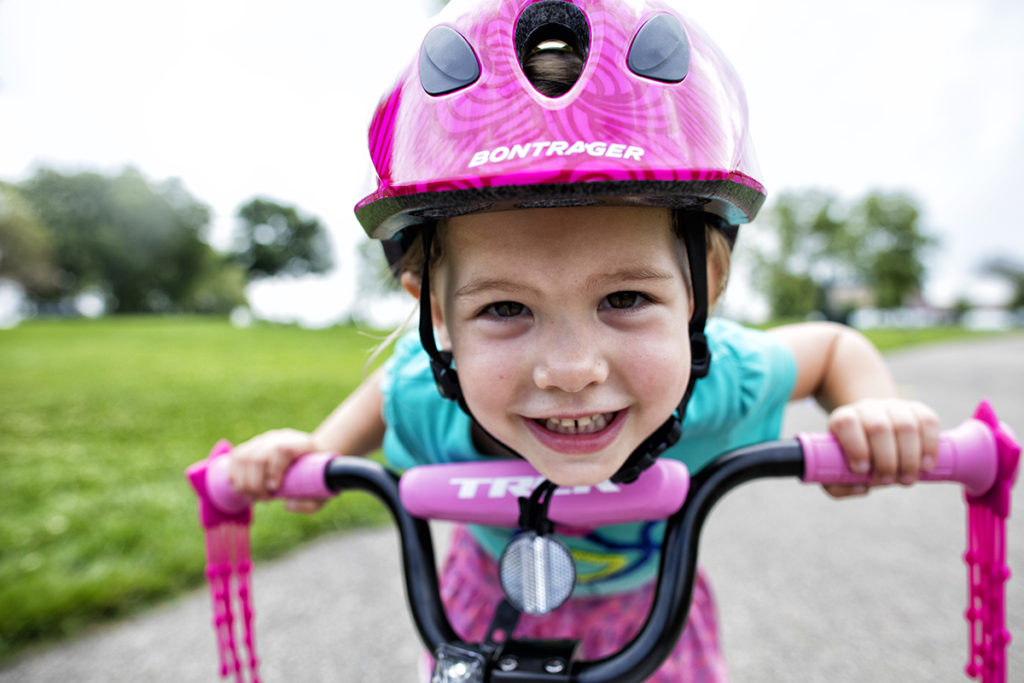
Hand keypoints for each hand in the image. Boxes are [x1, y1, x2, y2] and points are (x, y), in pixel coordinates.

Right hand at [228, 428, 324, 512]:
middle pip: (257, 457)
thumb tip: (288, 505)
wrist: (312, 457)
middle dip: (257, 484)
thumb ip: (310, 503)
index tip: (275, 489)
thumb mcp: (323, 492)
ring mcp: (263, 440)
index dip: (274, 470)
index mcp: (301, 444)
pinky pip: (234, 459)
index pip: (280, 450)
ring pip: (242, 458)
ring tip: (256, 497)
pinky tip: (246, 490)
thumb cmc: (318, 477)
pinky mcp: (250, 446)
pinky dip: (235, 478)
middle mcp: (279, 438)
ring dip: (245, 484)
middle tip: (266, 499)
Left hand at [825, 398, 940, 497]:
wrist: (874, 436)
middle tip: (889, 482)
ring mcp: (894, 407)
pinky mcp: (917, 410)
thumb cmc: (854, 458)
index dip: (856, 447)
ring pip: (906, 425)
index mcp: (844, 419)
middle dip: (886, 460)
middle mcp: (868, 408)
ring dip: (909, 458)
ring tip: (908, 479)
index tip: (862, 471)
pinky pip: (928, 421)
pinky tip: (926, 466)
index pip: (847, 423)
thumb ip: (839, 485)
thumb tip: (860, 488)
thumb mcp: (837, 471)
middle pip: (879, 427)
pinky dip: (930, 446)